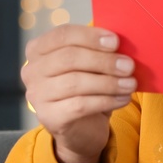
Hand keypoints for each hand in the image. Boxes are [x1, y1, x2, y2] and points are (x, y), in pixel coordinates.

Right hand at [22, 24, 135, 162]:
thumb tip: (118, 41)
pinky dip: (106, 101)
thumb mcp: (89, 64)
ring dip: (108, 82)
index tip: (115, 41)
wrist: (81, 128)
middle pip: (69, 58)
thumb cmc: (86, 89)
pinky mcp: (48, 116)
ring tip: (130, 84)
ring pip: (75, 82)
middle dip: (103, 61)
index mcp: (38, 49)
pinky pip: (80, 105)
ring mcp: (36, 95)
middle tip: (128, 66)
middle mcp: (32, 70)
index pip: (62, 35)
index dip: (90, 36)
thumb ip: (98, 49)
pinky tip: (123, 99)